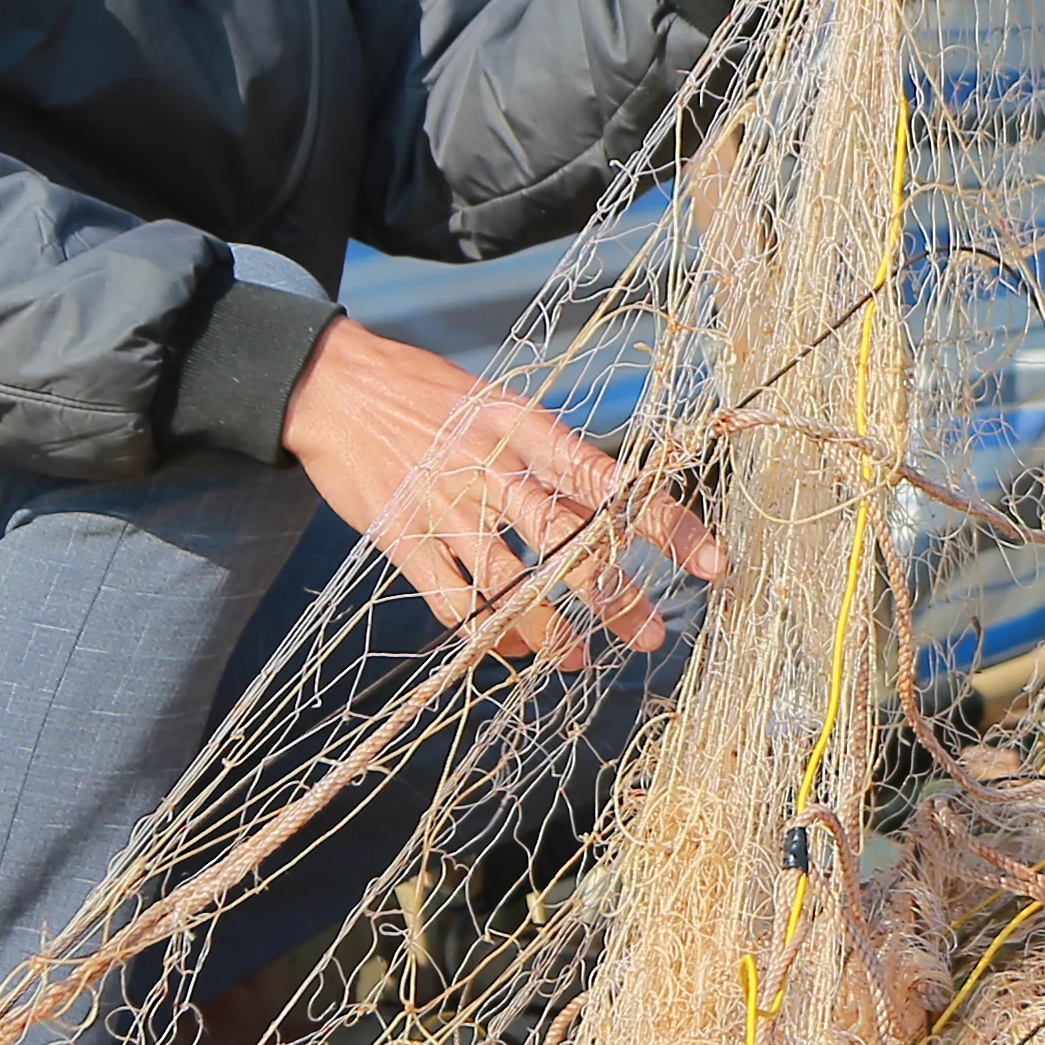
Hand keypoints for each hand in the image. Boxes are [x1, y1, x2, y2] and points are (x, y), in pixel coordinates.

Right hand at [278, 318, 722, 669]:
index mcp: (526, 427)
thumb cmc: (428, 393)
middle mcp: (493, 469)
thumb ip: (549, 451)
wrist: (333, 386)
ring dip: (553, 629)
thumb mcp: (500, 402)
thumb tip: (613, 493)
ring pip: (512, 584)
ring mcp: (446, 507)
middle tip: (653, 632)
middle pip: (569, 542)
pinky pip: (453, 601)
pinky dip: (487, 632)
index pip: (611, 480)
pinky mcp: (402, 538)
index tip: (711, 560)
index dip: (665, 523)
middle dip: (617, 593)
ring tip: (582, 657)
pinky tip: (511, 648)